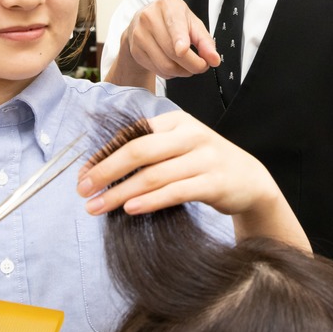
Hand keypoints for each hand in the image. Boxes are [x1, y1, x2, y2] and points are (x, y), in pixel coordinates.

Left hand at [77, 110, 280, 217]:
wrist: (250, 181)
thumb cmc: (205, 166)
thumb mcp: (179, 149)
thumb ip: (149, 154)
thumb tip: (100, 172)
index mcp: (176, 122)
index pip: (132, 135)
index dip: (103, 155)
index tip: (82, 176)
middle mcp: (190, 135)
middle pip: (139, 151)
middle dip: (105, 172)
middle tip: (83, 191)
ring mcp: (204, 157)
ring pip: (154, 175)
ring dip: (121, 192)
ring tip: (98, 207)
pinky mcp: (214, 181)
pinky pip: (176, 191)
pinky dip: (150, 201)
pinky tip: (131, 209)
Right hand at [115, 0, 219, 79]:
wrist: (143, 21)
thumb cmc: (172, 20)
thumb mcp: (192, 23)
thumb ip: (205, 41)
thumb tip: (214, 59)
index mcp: (167, 6)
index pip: (174, 25)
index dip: (179, 39)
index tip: (183, 50)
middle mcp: (149, 18)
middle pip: (173, 51)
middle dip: (193, 64)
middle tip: (202, 65)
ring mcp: (139, 35)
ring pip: (165, 65)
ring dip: (182, 71)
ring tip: (188, 66)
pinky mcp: (135, 50)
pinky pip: (157, 70)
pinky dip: (171, 73)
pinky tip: (174, 64)